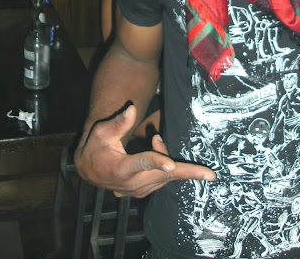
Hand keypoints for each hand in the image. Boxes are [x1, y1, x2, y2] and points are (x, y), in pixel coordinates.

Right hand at [74, 104, 214, 197]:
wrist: (90, 170)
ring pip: (165, 178)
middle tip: (209, 174)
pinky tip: (159, 151)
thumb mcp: (101, 132)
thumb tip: (132, 109)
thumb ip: (118, 122)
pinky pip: (163, 181)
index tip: (172, 164)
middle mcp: (132, 184)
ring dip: (172, 162)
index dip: (157, 162)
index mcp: (121, 168)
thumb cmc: (96, 147)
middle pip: (164, 176)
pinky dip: (168, 168)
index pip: (142, 163)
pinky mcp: (144, 191)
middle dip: (187, 172)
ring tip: (156, 138)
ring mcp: (139, 190)